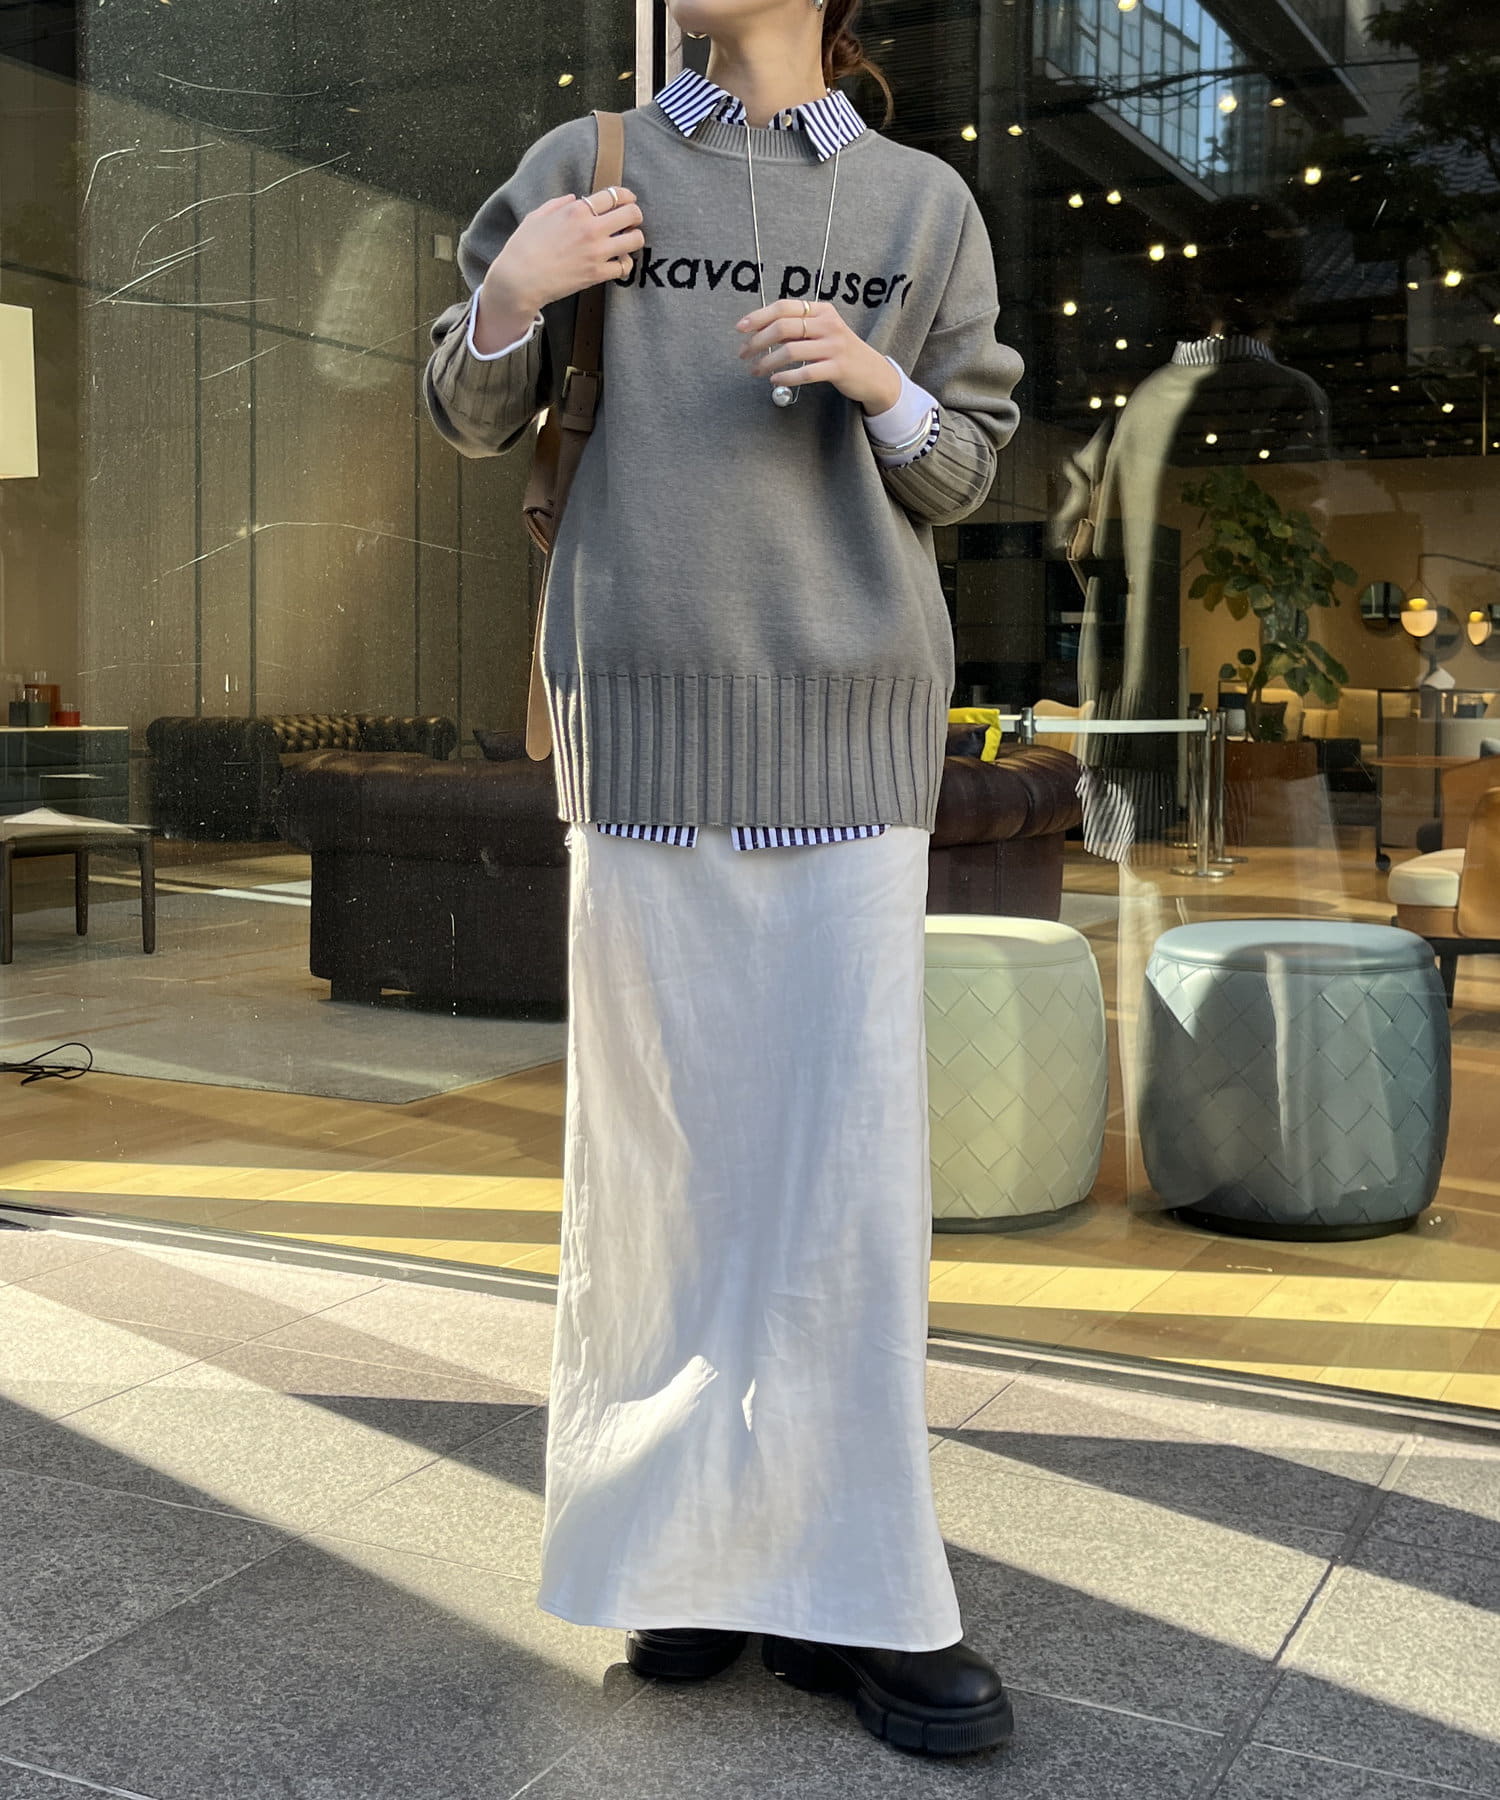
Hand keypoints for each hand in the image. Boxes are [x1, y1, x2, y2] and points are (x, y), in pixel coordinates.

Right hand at [475, 186, 644, 347]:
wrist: (519, 279)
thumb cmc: (523, 246)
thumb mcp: (537, 216)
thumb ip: (557, 204)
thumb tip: (573, 198)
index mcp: (576, 210)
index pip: (614, 195)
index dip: (627, 196)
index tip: (629, 200)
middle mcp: (590, 228)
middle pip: (632, 214)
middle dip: (635, 216)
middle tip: (631, 222)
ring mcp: (596, 252)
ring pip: (635, 240)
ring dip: (635, 239)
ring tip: (627, 243)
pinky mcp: (597, 274)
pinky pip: (625, 267)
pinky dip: (625, 265)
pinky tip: (618, 264)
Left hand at [735, 300, 901, 412]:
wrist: (873, 373)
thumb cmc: (840, 352)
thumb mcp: (821, 332)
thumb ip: (796, 329)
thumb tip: (761, 331)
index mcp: (821, 310)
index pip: (783, 307)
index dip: (758, 316)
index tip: (740, 328)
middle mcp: (828, 324)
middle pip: (783, 327)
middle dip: (757, 341)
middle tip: (743, 354)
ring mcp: (834, 346)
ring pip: (790, 350)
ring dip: (767, 362)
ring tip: (755, 370)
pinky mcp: (838, 368)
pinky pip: (805, 372)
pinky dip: (786, 377)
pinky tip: (775, 380)